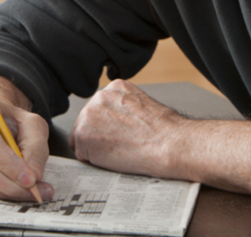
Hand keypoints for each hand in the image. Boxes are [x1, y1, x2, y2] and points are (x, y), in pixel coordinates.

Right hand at [0, 75, 52, 201]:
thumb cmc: (11, 123)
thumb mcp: (32, 125)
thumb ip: (36, 148)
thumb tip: (34, 175)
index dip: (8, 162)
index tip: (30, 178)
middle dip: (8, 183)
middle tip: (33, 190)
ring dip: (4, 191)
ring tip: (27, 191)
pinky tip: (9, 188)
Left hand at [69, 79, 184, 177]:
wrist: (168, 144)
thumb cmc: (164, 131)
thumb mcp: (142, 105)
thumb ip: (123, 108)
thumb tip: (115, 121)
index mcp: (115, 87)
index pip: (100, 110)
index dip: (109, 127)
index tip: (119, 134)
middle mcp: (98, 96)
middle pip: (88, 122)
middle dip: (100, 136)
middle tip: (120, 145)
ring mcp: (88, 115)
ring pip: (83, 138)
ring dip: (96, 149)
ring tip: (120, 150)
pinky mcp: (83, 135)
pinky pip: (82, 155)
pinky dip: (95, 161)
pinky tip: (114, 157)